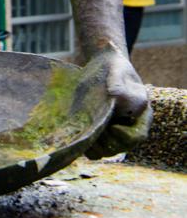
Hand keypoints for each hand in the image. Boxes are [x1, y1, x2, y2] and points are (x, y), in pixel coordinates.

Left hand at [83, 43, 151, 158]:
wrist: (101, 67)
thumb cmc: (114, 66)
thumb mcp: (118, 70)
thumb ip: (118, 82)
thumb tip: (115, 96)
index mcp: (141, 115)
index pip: (137, 136)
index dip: (124, 136)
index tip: (111, 126)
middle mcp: (129, 128)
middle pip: (121, 147)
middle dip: (106, 141)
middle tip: (93, 129)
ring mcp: (113, 133)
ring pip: (105, 151)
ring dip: (94, 146)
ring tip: (84, 133)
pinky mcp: (98, 133)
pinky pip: (93, 149)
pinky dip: (85, 145)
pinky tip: (77, 134)